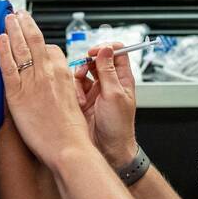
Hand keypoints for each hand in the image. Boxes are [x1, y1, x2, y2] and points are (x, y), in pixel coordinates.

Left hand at [0, 10, 93, 170]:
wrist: (69, 147)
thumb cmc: (72, 132)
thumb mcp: (75, 103)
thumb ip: (64, 89)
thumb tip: (57, 88)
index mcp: (63, 74)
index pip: (51, 50)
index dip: (41, 44)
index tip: (34, 38)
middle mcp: (47, 74)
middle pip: (35, 41)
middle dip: (26, 24)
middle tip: (19, 14)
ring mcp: (32, 82)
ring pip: (21, 48)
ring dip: (13, 30)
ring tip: (8, 19)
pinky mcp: (17, 94)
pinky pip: (8, 67)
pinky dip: (3, 51)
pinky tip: (1, 39)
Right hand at [74, 43, 138, 168]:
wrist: (108, 149)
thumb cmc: (118, 127)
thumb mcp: (114, 95)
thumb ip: (108, 71)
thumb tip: (106, 49)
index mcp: (122, 79)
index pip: (117, 53)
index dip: (106, 49)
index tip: (95, 51)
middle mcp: (109, 83)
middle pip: (96, 60)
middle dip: (88, 63)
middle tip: (84, 69)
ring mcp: (96, 91)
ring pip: (83, 72)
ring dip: (80, 78)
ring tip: (81, 90)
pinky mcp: (83, 100)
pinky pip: (75, 86)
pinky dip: (74, 90)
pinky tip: (78, 101)